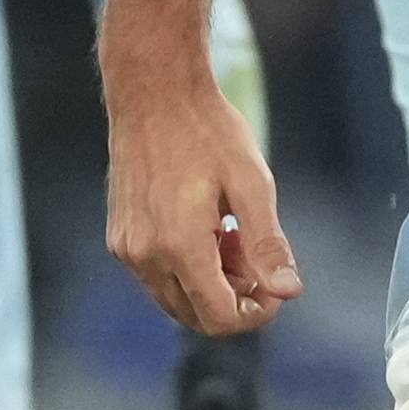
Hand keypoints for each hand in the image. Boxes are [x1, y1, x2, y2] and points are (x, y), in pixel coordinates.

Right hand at [107, 83, 301, 333]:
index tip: (275, 287)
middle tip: (254, 250)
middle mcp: (144, 255)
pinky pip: (156, 274)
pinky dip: (186, 266)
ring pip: (174, 297)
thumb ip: (268, 244)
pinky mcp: (120, 236)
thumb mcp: (251, 183)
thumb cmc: (207, 130)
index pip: (217, 317)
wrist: (155, 92)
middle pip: (195, 314)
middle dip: (233, 296)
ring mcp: (126, 247)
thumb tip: (288, 291)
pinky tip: (207, 225)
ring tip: (232, 232)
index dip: (255, 313)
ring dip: (210, 282)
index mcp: (179, 245)